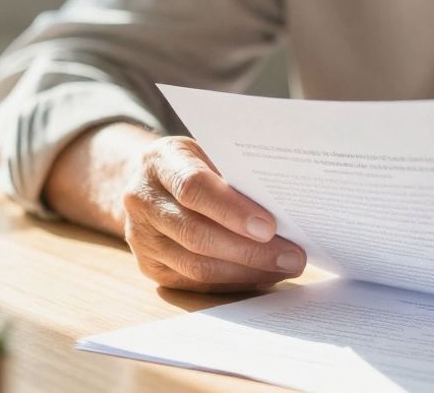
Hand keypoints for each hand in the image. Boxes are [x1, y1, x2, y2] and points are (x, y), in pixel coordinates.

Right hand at [120, 135, 305, 292]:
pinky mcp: (149, 267)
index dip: (232, 210)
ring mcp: (141, 238)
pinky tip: (262, 276)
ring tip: (284, 268)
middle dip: (249, 250)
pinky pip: (194, 282)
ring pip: (195, 266)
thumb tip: (285, 205)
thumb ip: (236, 173)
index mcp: (159, 163)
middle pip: (196, 234)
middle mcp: (143, 201)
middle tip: (292, 257)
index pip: (194, 188)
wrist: (146, 180)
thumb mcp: (210, 150)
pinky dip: (232, 282)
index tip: (269, 227)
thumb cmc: (194, 162)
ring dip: (245, 271)